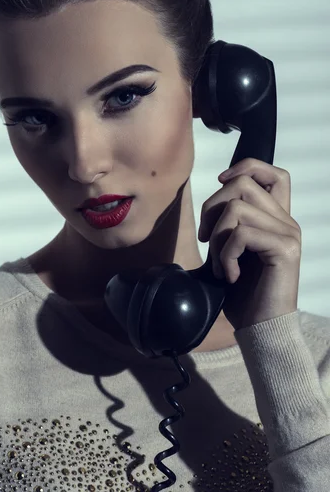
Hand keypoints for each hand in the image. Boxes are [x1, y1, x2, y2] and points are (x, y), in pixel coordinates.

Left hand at [198, 158, 301, 330]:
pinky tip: (230, 276)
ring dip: (217, 237)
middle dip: (212, 207)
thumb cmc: (245, 294)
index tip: (220, 182)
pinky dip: (225, 255)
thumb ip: (227, 226)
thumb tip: (208, 209)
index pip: (274, 173)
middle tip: (206, 239)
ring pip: (237, 208)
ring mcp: (288, 234)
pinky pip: (241, 234)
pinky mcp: (284, 250)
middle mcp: (286, 221)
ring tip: (221, 264)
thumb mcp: (230, 252)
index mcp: (276, 219)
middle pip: (243, 183)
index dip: (246, 167)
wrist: (260, 328)